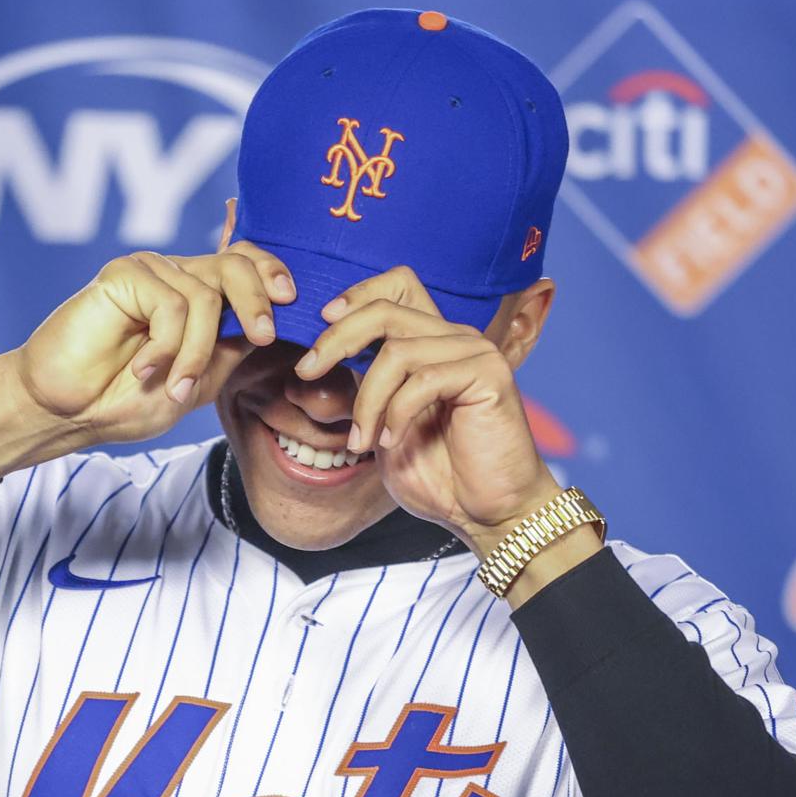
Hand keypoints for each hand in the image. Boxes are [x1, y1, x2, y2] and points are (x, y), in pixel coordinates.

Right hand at [0, 203, 294, 474]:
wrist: (66, 410)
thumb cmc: (123, 400)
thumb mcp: (198, 382)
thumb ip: (231, 350)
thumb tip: (277, 322)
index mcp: (197, 296)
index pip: (245, 263)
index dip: (272, 274)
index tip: (290, 302)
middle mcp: (176, 276)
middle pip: (237, 265)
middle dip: (257, 301)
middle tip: (258, 336)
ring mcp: (150, 272)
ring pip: (207, 296)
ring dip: (197, 352)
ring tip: (174, 386)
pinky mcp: (125, 275)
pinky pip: (172, 304)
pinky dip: (166, 346)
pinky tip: (143, 368)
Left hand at [291, 266, 561, 554]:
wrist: (487, 511)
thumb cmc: (439, 474)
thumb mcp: (383, 424)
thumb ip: (364, 388)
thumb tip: (316, 361)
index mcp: (432, 342)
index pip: (398, 285)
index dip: (356, 295)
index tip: (322, 321)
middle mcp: (455, 338)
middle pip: (385, 310)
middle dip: (336, 339)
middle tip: (306, 370)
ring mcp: (474, 353)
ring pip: (396, 353)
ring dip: (366, 402)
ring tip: (361, 441)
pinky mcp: (488, 375)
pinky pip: (422, 381)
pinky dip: (396, 414)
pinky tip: (392, 442)